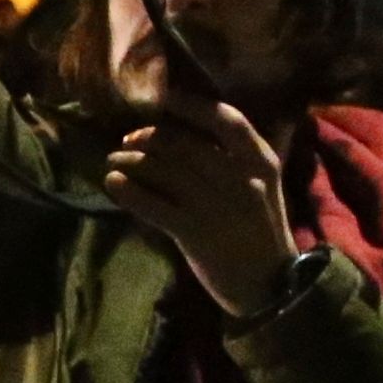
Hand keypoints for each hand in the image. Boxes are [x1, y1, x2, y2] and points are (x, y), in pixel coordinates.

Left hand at [101, 103, 301, 317]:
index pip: (226, 120)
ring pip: (165, 170)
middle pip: (186, 144)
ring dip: (132, 161)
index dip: (192, 105)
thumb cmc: (260, 231)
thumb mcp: (263, 186)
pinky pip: (153, 205)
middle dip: (150, 136)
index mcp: (262, 162)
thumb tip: (190, 132)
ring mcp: (217, 205)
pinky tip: (114, 183)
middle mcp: (240, 178)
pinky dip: (128, 191)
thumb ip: (236, 160)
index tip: (164, 97)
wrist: (268, 285)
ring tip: (114, 160)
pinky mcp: (194, 233)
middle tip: (128, 139)